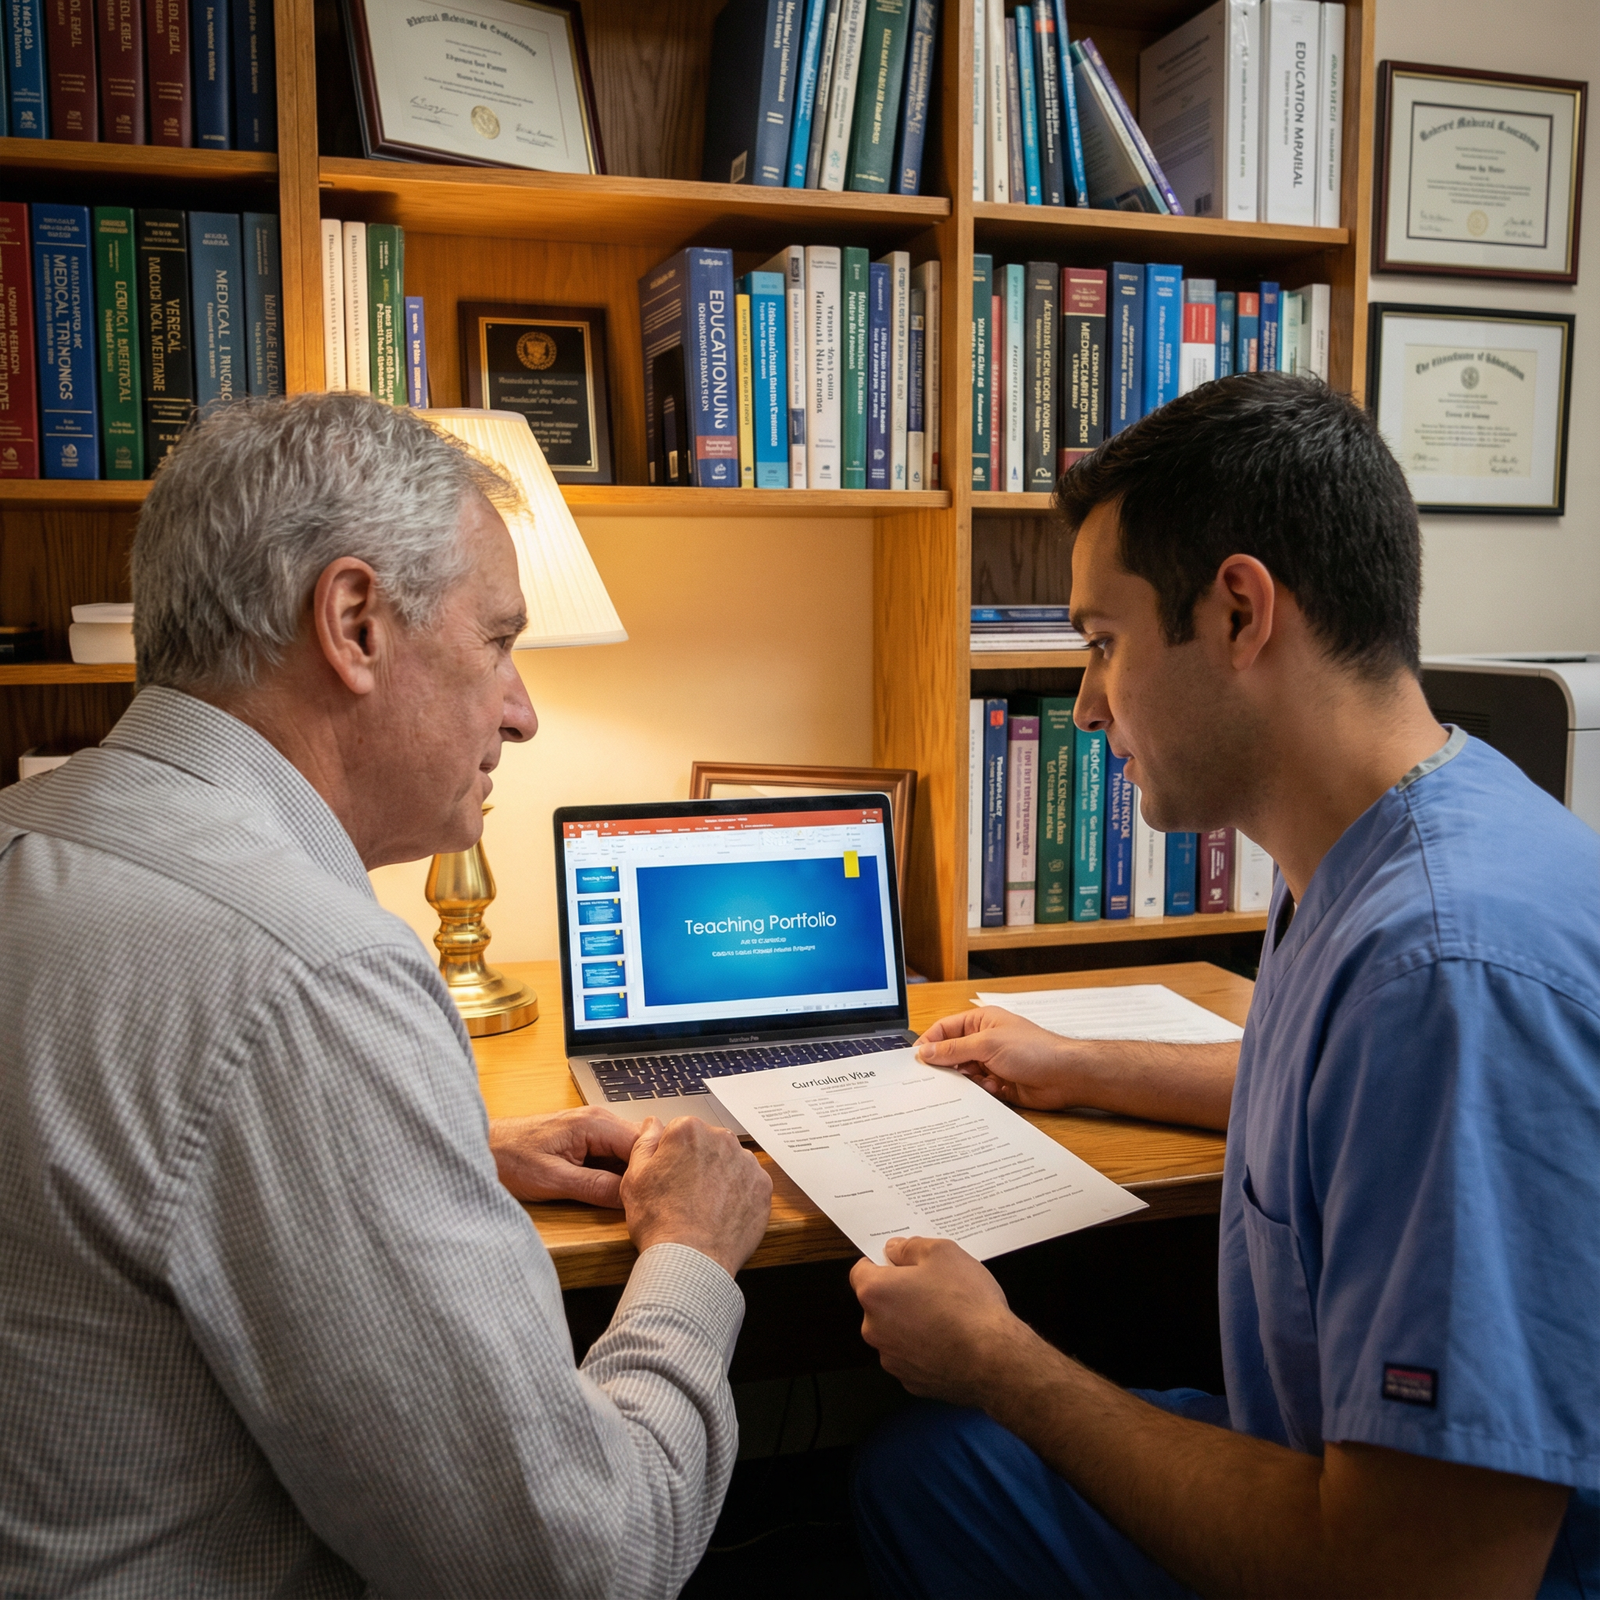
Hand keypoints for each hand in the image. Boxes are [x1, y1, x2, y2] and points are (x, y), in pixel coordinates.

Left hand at [490, 1107, 638, 1206]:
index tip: (652, 1196)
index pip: (644, 1144)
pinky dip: (619, 1173)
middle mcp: (599, 1120)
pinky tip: (616, 1192)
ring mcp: (594, 1129)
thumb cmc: (509, 1158)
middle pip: (642, 1146)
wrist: (484, 1147)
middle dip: (646, 1172)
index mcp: (594, 1123)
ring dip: (633, 1174)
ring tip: (632, 1200)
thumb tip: (630, 1199)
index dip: (652, 1171)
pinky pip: (615, 1155)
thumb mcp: (553, 1180)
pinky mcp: (587, 1140)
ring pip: (630, 1152)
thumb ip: (595, 1188)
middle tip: (645, 1202)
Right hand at [620, 1116, 772, 1277]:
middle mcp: (722, 1139)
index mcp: (689, 1131)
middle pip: (709, 1143)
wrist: (690, 1260)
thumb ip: (645, 1143)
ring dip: (722, 1177)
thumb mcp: (635, 1179)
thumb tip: (652, 1125)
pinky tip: (723, 1213)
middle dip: (699, 1162)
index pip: (681, 1131)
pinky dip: (740, 1195)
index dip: (673, 1155)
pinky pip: (750, 1184)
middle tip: (685, 1193)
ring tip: (705, 1207)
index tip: (671, 1175)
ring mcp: (746, 1162)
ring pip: (731, 1163)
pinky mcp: (763, 1186)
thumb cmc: (660, 1222)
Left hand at [850, 1236, 1036, 1407]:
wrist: (994, 1359)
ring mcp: (892, 1359)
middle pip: (879, 1304)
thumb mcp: (943, 1253)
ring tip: (948, 1316)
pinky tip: (951, 1341)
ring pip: (896, 1332)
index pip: (862, 1271)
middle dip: (900, 1294)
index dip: (883, 1263)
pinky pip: (912, 1357)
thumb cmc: (967, 1303)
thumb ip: (911, 1247)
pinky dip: (925, 1348)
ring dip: (912, 1322)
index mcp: (875, 1293)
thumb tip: (895, 1250)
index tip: (904, 1262)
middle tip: (934, 1288)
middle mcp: (874, 1329)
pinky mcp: (911, 1382)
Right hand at [915, 1007, 1085, 1108]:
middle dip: (946, 1066)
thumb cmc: (1034, 1049)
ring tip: (973, 1082)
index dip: (930, 1043)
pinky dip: (980, 1092)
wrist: (1065, 1076)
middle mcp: (985, 1041)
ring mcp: (992, 1063)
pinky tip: (994, 1089)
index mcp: (981, 1022)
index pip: (945, 1029)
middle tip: (933, 1078)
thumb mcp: (987, 1044)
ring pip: (964, 1075)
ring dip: (966, 1081)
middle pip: (952, 1054)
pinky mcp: (998, 1085)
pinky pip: (977, 1091)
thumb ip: (953, 1049)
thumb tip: (926, 1051)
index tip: (916, 1060)